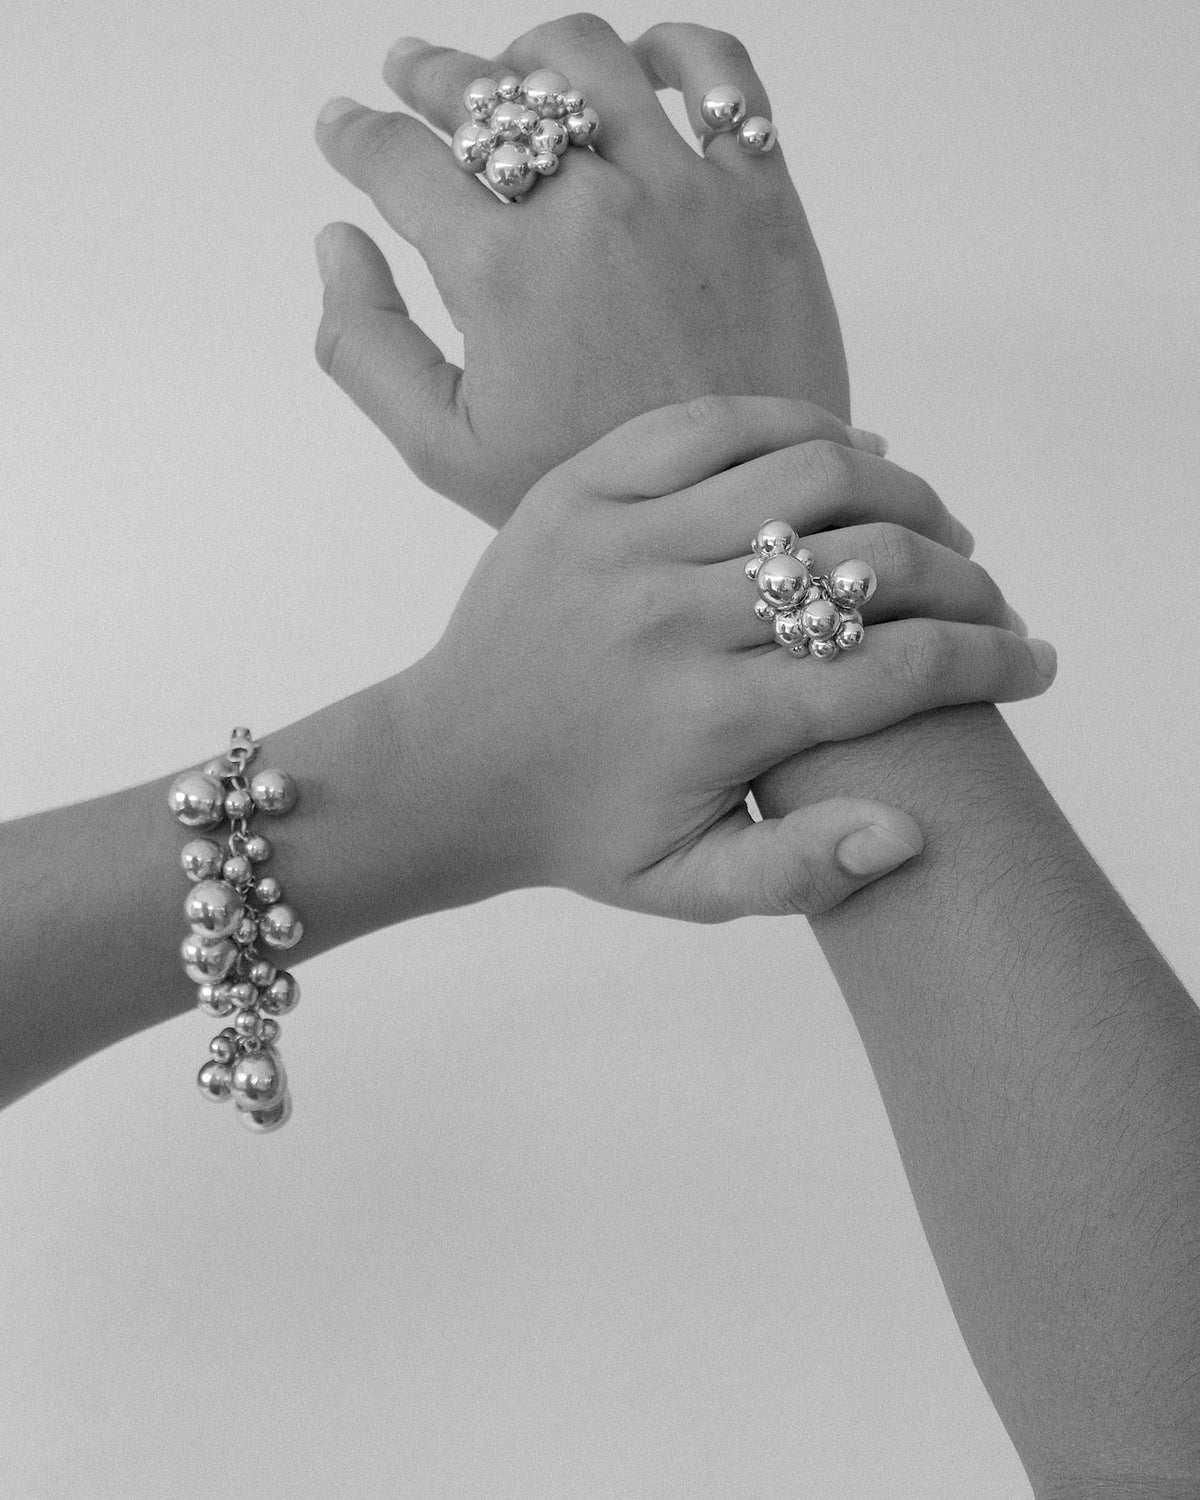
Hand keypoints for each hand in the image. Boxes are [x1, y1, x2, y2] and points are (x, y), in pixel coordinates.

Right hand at [315, 17, 852, 525]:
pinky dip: (676, 53)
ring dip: (533, 54)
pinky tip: (645, 69)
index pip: (399, 159)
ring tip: (517, 71)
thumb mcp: (447, 450)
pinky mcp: (761, 198)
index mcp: (501, 271)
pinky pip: (722, 78)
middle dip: (430, 76)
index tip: (344, 126)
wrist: (737, 513)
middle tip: (411, 73)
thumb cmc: (589, 488)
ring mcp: (682, 191)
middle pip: (486, 94)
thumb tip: (335, 243)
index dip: (356, 134)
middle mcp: (587, 208)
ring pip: (589, 60)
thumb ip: (366, 347)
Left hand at [411, 396, 1053, 920]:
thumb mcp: (685, 887)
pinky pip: (711, 422)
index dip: (990, 661)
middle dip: (961, 578)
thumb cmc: (581, 830)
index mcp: (712, 722)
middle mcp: (673, 619)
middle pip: (870, 560)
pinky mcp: (579, 486)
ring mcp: (622, 538)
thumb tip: (914, 830)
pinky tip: (840, 456)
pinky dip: (796, 426)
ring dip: (898, 490)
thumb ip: (800, 872)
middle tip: (983, 597)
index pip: (896, 670)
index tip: (1033, 659)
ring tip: (927, 523)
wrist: (446, 766)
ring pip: (806, 471)